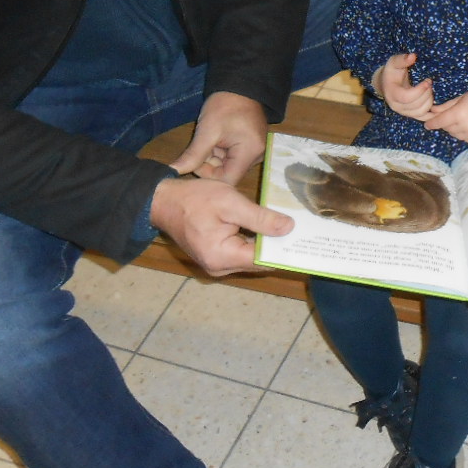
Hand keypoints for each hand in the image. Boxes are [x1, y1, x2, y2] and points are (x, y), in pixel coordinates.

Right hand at [151, 176, 292, 275]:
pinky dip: (254, 242)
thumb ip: (260, 218)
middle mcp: (220, 268)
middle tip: (302, 231)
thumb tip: (289, 229)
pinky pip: (241, 253)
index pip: (263, 260)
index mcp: (222, 257)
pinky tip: (268, 228)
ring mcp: (216, 265)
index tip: (304, 239)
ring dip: (266, 243)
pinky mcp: (215, 257)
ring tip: (290, 228)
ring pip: (251, 258)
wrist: (163, 201)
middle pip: (258, 261)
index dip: (284, 249)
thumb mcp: (231, 203)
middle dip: (278, 246)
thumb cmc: (194, 199)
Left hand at [169, 91, 268, 184]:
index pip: (226, 181)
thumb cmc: (225, 105)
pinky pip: (232, 158)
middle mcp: (255, 157)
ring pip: (228, 166)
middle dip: (209, 163)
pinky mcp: (250, 147)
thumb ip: (192, 155)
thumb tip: (173, 171)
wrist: (239, 85)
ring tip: (210, 138)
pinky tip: (217, 138)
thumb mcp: (207, 131)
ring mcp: (254, 153)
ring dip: (213, 156)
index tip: (196, 160)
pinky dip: (220, 151)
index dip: (208, 175)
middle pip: (227, 174)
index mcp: (249, 154)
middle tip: (202, 145)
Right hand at [375, 52, 435, 120]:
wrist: (388, 84)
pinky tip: (438, 105)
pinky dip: (433, 114)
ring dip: (430, 101)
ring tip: (430, 90)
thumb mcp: (394, 63)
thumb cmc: (392, 72)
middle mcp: (397, 106)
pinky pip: (425, 118)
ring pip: (421, 112)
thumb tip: (413, 56)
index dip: (420, 90)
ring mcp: (404, 112)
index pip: (407, 97)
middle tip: (430, 83)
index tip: (428, 81)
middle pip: (416, 106)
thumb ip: (402, 59)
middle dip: (427, 94)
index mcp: (392, 94)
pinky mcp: (412, 115)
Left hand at [424, 86, 467, 142]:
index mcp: (459, 113)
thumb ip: (446, 106)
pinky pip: (464, 138)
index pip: (439, 122)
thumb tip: (431, 111)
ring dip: (454, 128)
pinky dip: (463, 133)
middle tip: (452, 115)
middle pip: (446, 128)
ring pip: (454, 135)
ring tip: (463, 119)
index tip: (427, 125)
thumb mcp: (462, 98)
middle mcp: (464, 126)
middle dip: (445, 123)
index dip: (431, 123)